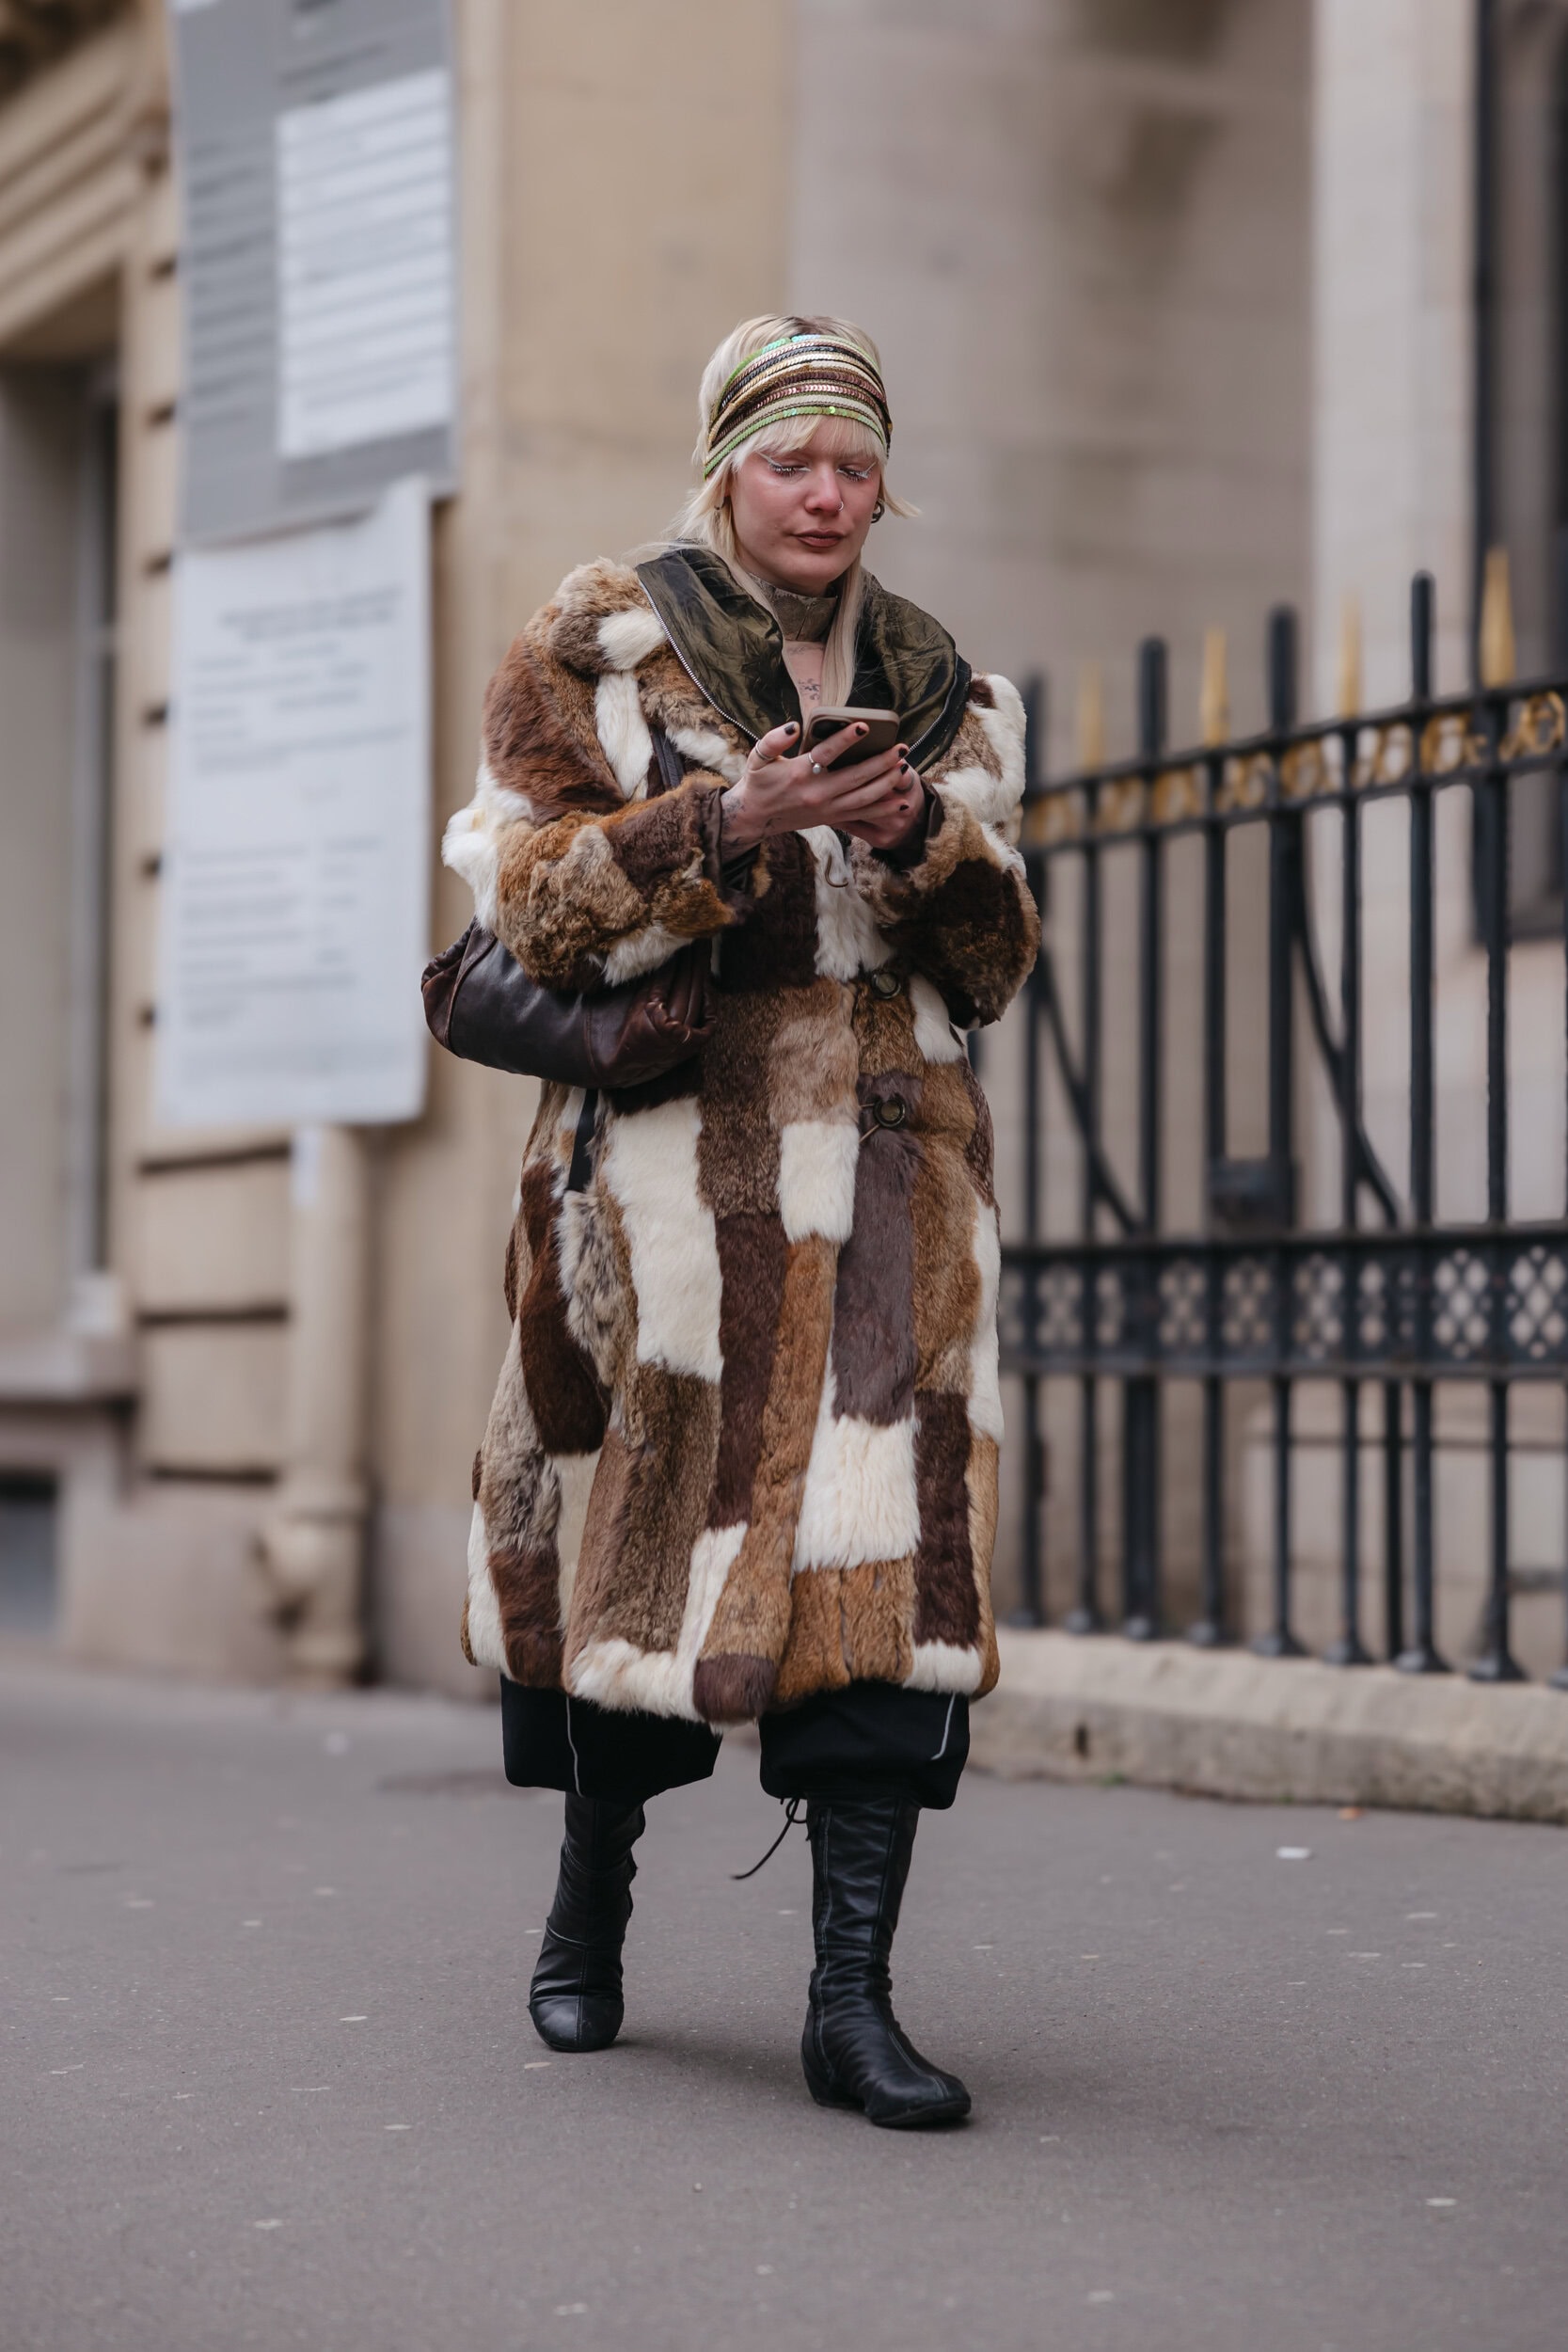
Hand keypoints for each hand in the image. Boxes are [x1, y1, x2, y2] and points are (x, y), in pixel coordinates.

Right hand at [720, 720, 920, 849]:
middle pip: (856, 777)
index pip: (827, 754)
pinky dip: (884, 809)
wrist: (755, 817)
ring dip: (887, 783)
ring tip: (904, 767)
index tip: (864, 727)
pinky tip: (903, 801)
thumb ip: (774, 740)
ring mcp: (827, 808)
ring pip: (864, 797)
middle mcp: (817, 793)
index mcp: (799, 774)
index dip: (846, 739)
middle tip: (901, 748)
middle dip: (882, 762)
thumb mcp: (758, 757)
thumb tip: (795, 726)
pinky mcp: (832, 818)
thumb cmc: (758, 782)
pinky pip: (863, 815)